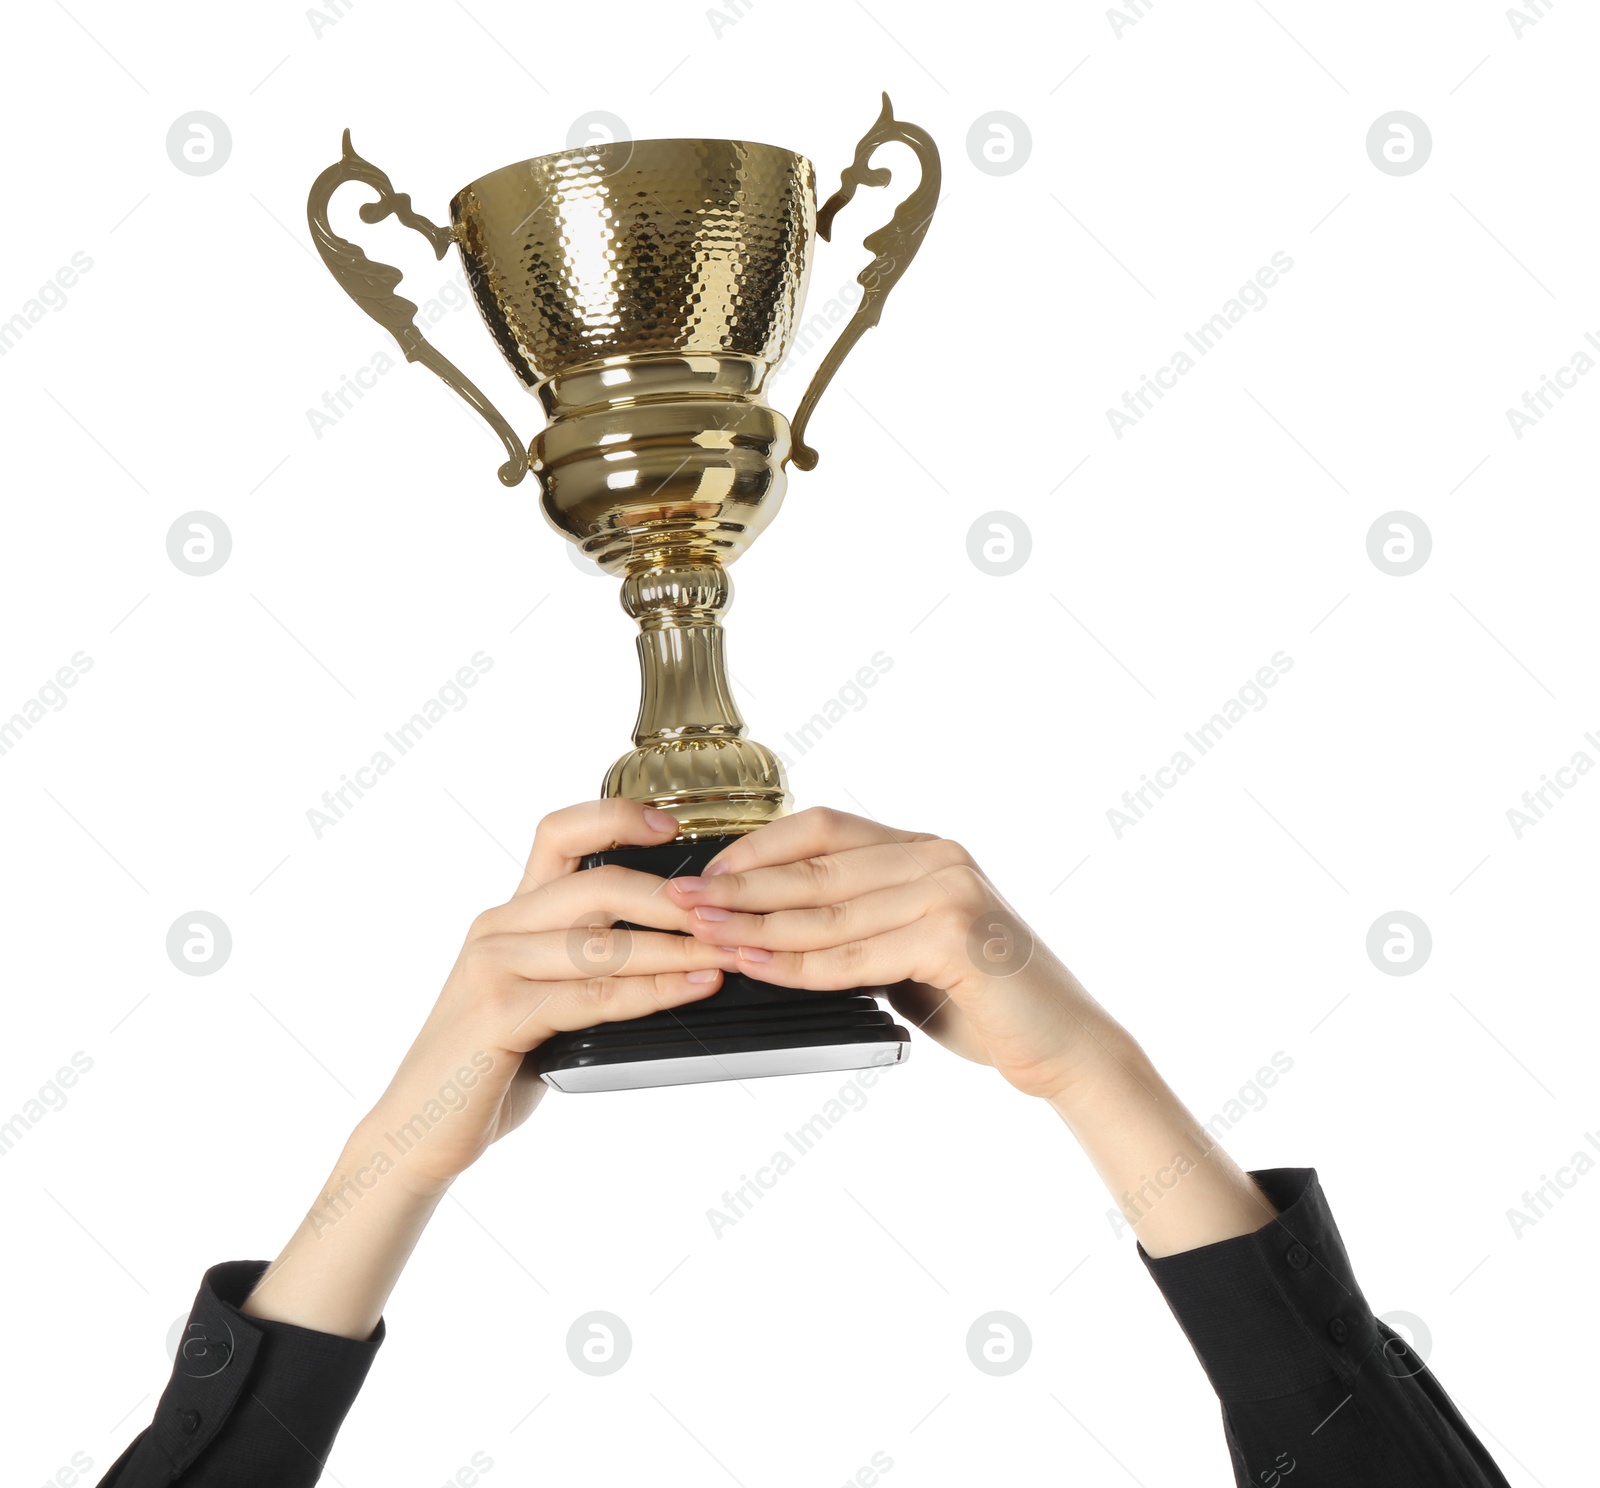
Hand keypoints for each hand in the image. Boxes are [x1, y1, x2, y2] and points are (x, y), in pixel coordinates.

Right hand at [362, 798, 736, 1196]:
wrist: (420, 1129)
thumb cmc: (491, 1064)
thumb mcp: (536, 996)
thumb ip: (582, 965)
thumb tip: (674, 951)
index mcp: (511, 914)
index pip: (559, 832)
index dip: (616, 816)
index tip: (672, 822)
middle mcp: (499, 928)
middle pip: (596, 883)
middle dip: (673, 896)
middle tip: (727, 910)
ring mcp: (495, 968)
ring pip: (603, 942)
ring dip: (677, 946)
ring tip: (729, 952)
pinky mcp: (499, 1014)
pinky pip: (593, 995)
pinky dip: (653, 990)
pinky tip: (693, 986)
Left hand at [667, 807, 1121, 1103]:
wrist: (1064, 1043)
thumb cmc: (986, 1002)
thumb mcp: (914, 948)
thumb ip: (862, 925)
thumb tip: (774, 921)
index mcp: (926, 848)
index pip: (824, 827)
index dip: (758, 846)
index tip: (703, 871)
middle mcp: (938, 857)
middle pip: (816, 866)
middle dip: (738, 886)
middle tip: (678, 900)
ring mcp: (950, 892)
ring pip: (827, 911)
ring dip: (753, 924)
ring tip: (699, 933)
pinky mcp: (956, 937)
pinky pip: (854, 955)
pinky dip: (797, 964)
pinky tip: (753, 963)